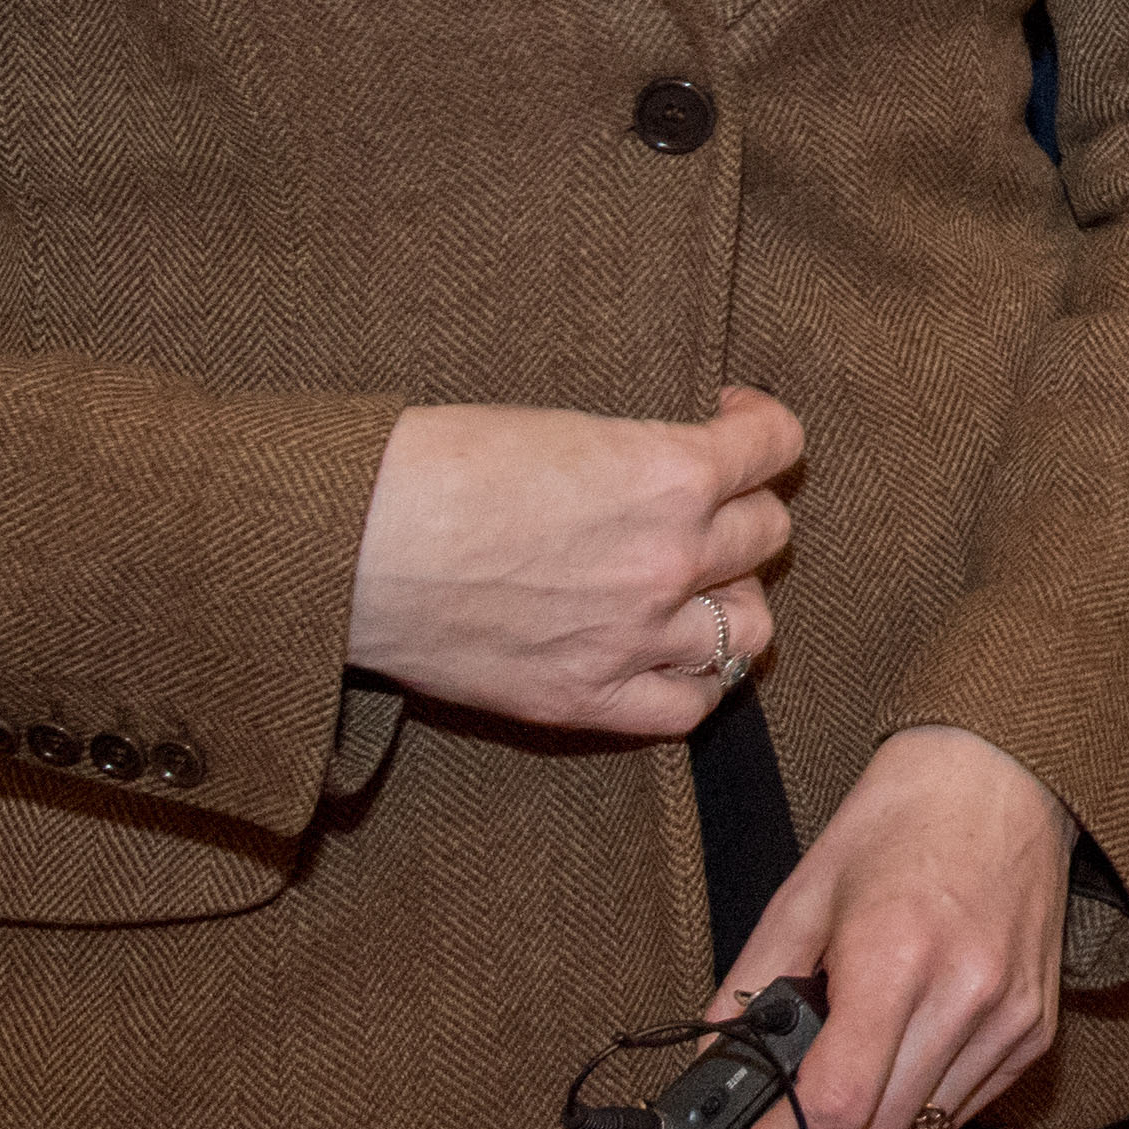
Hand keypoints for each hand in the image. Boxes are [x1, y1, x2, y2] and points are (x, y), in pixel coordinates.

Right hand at [346, 387, 800, 734]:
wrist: (351, 544)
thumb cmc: (438, 465)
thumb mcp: (564, 426)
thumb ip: (642, 456)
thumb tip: (683, 469)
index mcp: (669, 472)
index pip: (777, 446)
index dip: (759, 429)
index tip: (731, 422)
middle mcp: (669, 558)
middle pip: (767, 534)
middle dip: (740, 512)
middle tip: (702, 506)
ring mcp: (634, 637)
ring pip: (750, 624)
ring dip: (729, 597)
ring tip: (694, 583)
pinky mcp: (586, 699)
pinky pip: (689, 706)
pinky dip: (695, 679)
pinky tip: (673, 652)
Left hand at [715, 725, 1071, 1128]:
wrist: (1004, 771)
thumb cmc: (900, 821)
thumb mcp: (802, 895)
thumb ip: (747, 989)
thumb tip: (707, 1071)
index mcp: (896, 954)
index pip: (833, 1102)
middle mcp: (965, 994)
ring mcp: (1009, 1018)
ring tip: (813, 1125)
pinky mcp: (1035, 1029)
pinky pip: (961, 1111)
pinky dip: (910, 1121)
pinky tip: (881, 1093)